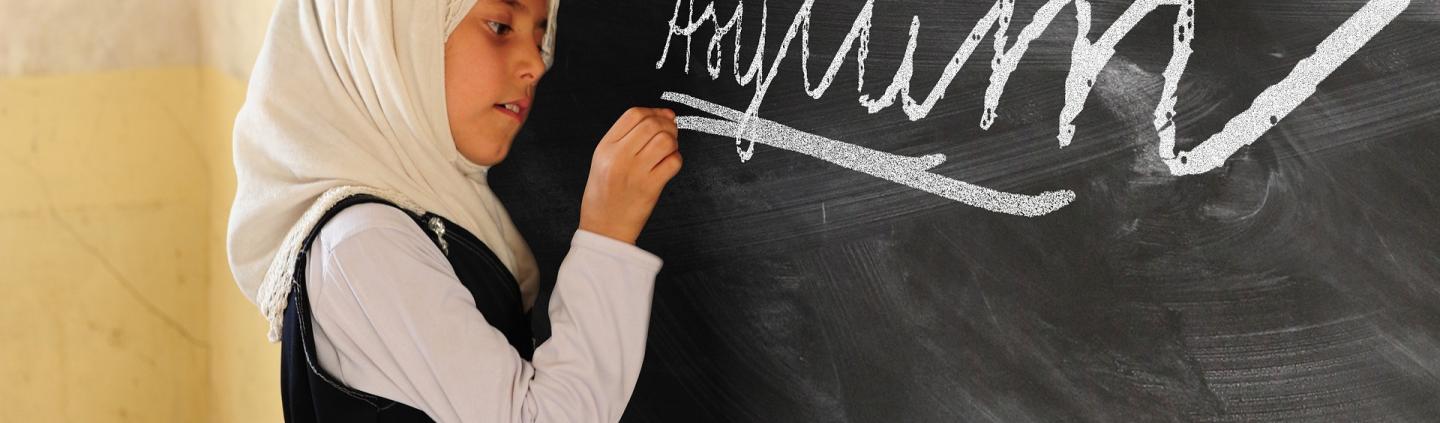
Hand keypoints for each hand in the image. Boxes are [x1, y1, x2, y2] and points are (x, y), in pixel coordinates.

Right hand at [579, 107, 682, 243]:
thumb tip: (665, 115)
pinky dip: (676, 160)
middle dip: (667, 125)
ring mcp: (635, 173)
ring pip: (665, 141)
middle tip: (670, 133)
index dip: (653, 112)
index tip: (662, 117)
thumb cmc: (605, 193)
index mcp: (605, 147)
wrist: (604, 228)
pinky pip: (673, 163)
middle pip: (651, 124)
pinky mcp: (650, 188)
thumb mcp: (603, 159)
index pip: (633, 114)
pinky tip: (668, 165)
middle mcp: (618, 157)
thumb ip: (628, 137)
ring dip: (673, 142)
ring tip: (668, 150)